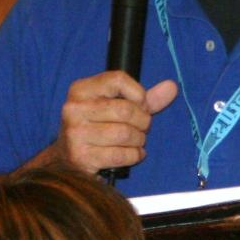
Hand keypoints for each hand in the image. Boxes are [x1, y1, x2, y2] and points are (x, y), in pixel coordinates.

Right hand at [43, 71, 178, 173]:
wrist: (67, 160)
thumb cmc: (97, 129)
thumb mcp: (116, 107)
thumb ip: (144, 98)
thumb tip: (172, 87)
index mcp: (81, 89)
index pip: (118, 79)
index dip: (138, 94)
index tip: (142, 105)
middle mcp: (74, 108)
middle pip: (125, 109)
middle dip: (142, 121)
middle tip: (143, 128)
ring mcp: (75, 133)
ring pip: (125, 133)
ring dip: (139, 140)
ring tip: (136, 141)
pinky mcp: (80, 156)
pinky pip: (120, 154)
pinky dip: (134, 155)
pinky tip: (133, 154)